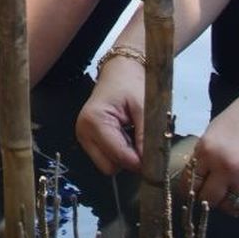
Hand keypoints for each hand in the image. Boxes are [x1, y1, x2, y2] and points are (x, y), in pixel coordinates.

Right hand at [76, 56, 145, 173]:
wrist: (119, 71)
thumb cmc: (130, 83)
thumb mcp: (143, 107)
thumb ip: (146, 136)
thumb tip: (151, 163)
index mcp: (94, 120)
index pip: (118, 156)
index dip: (138, 161)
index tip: (155, 159)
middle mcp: (83, 131)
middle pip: (109, 167)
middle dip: (129, 160)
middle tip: (143, 143)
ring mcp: (83, 136)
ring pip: (107, 165)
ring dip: (124, 156)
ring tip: (132, 135)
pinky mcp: (88, 139)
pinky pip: (106, 157)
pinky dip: (119, 152)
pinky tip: (125, 135)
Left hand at [188, 80, 238, 215]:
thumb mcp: (215, 130)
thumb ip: (205, 155)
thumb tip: (197, 176)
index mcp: (208, 149)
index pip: (191, 182)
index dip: (188, 189)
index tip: (190, 191)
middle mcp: (226, 167)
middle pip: (208, 199)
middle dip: (204, 200)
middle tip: (207, 195)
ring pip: (229, 206)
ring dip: (224, 203)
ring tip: (225, 195)